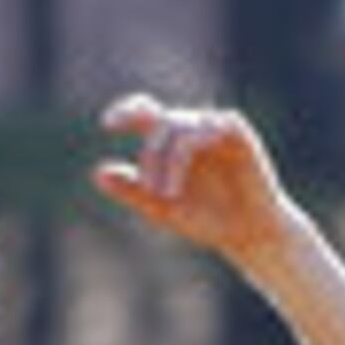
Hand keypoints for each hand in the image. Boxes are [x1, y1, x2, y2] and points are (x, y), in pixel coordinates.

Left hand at [90, 94, 295, 265]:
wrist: (247, 233)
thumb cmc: (204, 219)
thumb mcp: (159, 208)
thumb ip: (131, 190)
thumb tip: (97, 172)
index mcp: (171, 143)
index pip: (146, 112)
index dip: (127, 110)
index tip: (107, 124)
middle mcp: (193, 131)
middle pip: (160, 123)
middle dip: (149, 156)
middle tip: (150, 191)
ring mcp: (216, 130)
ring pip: (181, 126)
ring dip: (168, 160)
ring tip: (167, 196)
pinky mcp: (239, 134)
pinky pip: (211, 126)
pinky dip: (191, 147)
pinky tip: (181, 176)